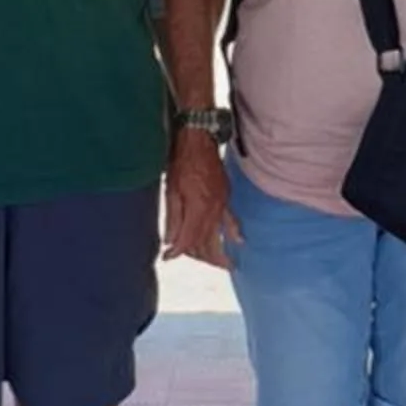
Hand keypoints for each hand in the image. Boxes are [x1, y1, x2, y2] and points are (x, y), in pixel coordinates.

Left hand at [164, 127, 230, 264]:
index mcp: (197, 209)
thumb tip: (170, 241)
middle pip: (206, 241)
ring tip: (220, 264)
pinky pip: (231, 219)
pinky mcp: (226, 196)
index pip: (188, 240)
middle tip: (189, 260)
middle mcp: (213, 210)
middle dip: (198, 255)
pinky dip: (234, 232)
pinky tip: (239, 241)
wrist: (199, 140)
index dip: (177, 251)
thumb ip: (173, 218)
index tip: (167, 257)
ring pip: (219, 234)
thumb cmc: (181, 162)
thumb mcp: (171, 190)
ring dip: (216, 250)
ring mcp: (222, 204)